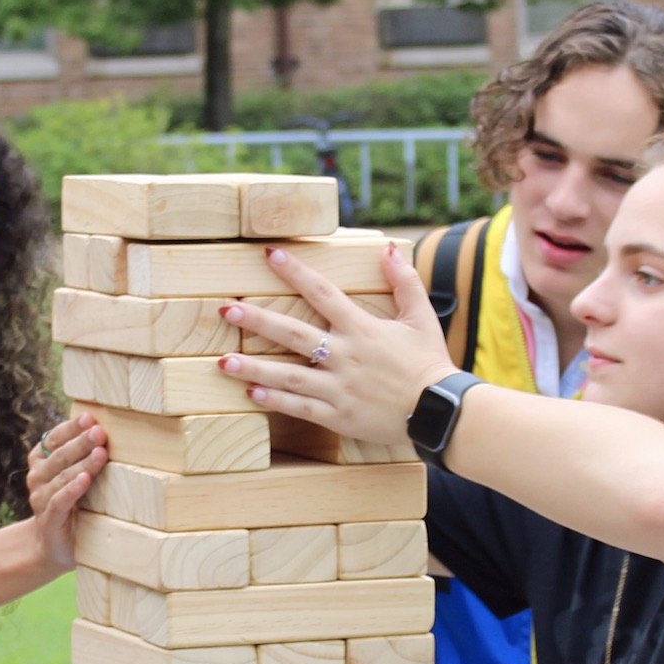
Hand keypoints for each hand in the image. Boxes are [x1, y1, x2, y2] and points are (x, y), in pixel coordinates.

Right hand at [25, 413, 105, 571]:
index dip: (71, 428)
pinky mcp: (49, 519)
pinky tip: (86, 480)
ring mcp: (40, 499)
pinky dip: (72, 490)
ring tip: (101, 453)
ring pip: (62, 476)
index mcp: (42, 462)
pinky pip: (59, 501)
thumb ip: (84, 456)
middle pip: (60, 455)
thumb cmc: (72, 505)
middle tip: (100, 432)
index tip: (90, 418)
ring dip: (82, 464)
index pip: (53, 438)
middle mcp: (37, 477)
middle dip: (81, 442)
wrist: (53, 547)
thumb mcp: (76, 477)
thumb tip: (109, 430)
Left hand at [220, 245, 457, 447]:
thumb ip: (404, 281)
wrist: (440, 412)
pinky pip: (301, 407)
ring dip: (254, 367)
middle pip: (294, 334)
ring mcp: (339, 388)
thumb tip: (388, 247)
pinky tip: (252, 392)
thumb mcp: (422, 317)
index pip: (323, 293)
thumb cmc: (429, 364)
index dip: (295, 272)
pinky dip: (276, 400)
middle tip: (226, 309)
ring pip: (289, 375)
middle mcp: (346, 356)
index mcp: (363, 329)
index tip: (269, 255)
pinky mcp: (338, 416)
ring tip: (223, 362)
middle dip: (258, 321)